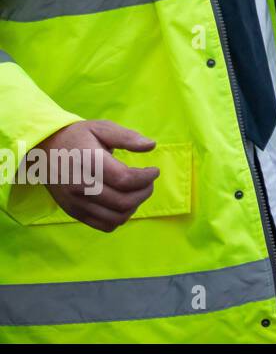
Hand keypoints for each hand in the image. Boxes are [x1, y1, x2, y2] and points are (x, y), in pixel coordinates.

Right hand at [36, 120, 158, 232]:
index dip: (146, 178)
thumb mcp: (101, 128)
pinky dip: (121, 217)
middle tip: (148, 182)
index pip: (125, 179)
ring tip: (138, 191)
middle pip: (124, 201)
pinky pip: (105, 225)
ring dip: (135, 206)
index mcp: (90, 163)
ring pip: (117, 217)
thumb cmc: (77, 137)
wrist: (43, 151)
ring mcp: (76, 202)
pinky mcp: (74, 212)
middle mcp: (81, 186)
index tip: (154, 171)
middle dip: (145, 192)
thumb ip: (127, 137)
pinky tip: (124, 202)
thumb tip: (151, 145)